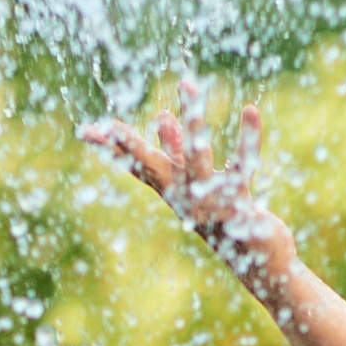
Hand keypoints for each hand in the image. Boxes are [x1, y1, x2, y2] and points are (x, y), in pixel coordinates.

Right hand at [81, 70, 294, 296]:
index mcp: (173, 191)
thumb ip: (179, 151)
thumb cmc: (226, 217)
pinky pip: (243, 166)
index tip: (85, 131)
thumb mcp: (198, 184)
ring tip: (187, 82)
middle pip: (153, 167)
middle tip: (110, 125)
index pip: (136, 166)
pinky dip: (248, 137)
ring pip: (198, 156)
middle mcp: (186, 198)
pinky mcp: (240, 204)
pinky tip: (249, 110)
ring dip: (193, 119)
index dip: (112, 149)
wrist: (259, 264)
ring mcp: (211, 203)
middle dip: (132, 146)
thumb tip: (161, 116)